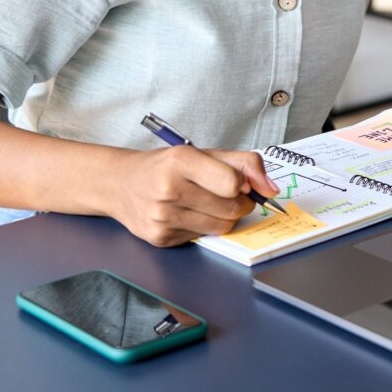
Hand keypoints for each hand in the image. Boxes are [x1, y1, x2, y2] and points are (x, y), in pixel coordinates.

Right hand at [111, 145, 279, 246]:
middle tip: (229, 195)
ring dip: (225, 217)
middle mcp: (169, 190)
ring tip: (208, 202)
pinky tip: (189, 213)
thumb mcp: (202, 152)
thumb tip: (271, 188)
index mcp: (181, 161)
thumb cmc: (165, 166)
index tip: (237, 182)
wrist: (120, 183)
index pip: (233, 183)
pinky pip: (202, 237)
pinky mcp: (161, 238)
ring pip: (221, 227)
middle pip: (231, 208)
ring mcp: (163, 217)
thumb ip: (243, 164)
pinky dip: (204, 227)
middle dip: (240, 203)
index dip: (242, 184)